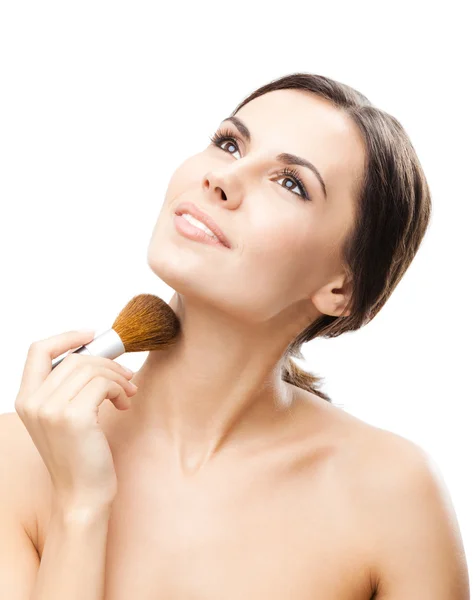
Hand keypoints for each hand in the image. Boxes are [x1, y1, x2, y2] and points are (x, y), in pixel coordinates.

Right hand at [14, 330, 137, 511]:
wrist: (82, 495)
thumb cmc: (79, 456)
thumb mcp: (64, 417)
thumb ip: (69, 387)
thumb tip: (100, 355)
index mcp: (26, 399)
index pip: (38, 350)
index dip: (67, 336)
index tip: (92, 334)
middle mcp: (33, 402)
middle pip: (75, 357)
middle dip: (107, 363)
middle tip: (126, 376)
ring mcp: (51, 410)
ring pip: (92, 368)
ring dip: (117, 377)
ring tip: (127, 393)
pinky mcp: (74, 417)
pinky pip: (104, 383)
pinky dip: (120, 388)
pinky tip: (123, 403)